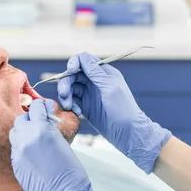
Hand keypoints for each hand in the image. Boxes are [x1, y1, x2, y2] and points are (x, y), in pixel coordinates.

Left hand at [9, 98, 108, 190]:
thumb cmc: (71, 173)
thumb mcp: (63, 143)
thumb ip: (51, 130)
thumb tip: (45, 122)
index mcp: (42, 130)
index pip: (35, 107)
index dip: (41, 107)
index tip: (44, 110)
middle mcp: (27, 138)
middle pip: (21, 119)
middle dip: (30, 119)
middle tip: (39, 124)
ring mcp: (19, 152)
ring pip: (14, 132)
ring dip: (22, 132)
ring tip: (33, 139)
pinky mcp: (16, 164)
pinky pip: (15, 148)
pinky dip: (21, 147)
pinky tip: (32, 154)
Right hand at [57, 52, 171, 173]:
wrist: (127, 133)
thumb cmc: (123, 108)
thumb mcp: (110, 87)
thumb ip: (95, 72)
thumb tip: (82, 57)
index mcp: (103, 72)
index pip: (83, 60)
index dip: (74, 63)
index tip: (70, 71)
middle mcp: (95, 81)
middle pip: (73, 75)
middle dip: (65, 83)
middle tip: (63, 95)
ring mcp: (89, 94)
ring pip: (70, 88)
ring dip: (66, 96)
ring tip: (69, 107)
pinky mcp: (85, 107)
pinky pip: (72, 101)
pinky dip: (71, 106)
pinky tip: (76, 113)